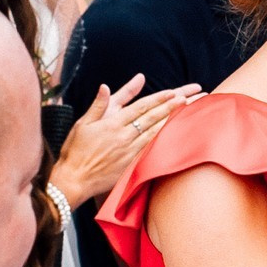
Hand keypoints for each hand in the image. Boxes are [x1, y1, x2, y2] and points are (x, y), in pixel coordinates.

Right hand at [51, 75, 201, 205]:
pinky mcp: (132, 165)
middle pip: (154, 117)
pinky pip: (152, 152)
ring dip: (176, 122)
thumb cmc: (75, 151)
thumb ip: (99, 104)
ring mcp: (129, 152)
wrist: (73, 180)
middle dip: (174, 106)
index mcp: (113, 123)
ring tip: (192, 113)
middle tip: (193, 97)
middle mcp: (124, 136)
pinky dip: (166, 143)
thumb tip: (106, 86)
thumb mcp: (83, 124)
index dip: (159, 99)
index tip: (174, 92)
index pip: (141, 107)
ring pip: (157, 133)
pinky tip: (179, 138)